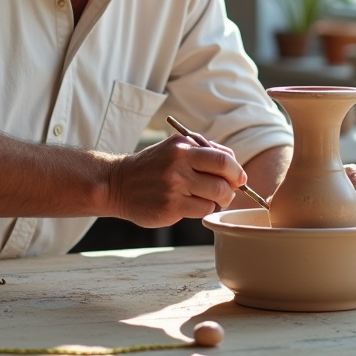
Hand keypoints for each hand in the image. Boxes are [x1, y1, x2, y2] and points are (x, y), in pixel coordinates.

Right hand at [108, 134, 246, 227]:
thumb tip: (235, 166)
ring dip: (220, 200)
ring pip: (217, 195)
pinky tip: (192, 205)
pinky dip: (204, 209)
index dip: (236, 170)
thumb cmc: (152, 167)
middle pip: (224, 176)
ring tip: (209, 199)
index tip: (238, 178)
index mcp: (183, 146)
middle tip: (228, 191)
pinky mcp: (171, 206)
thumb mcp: (174, 149)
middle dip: (233, 186)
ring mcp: (174, 185)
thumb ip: (203, 153)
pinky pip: (203, 210)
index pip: (223, 158)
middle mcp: (179, 163)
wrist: (117, 184)